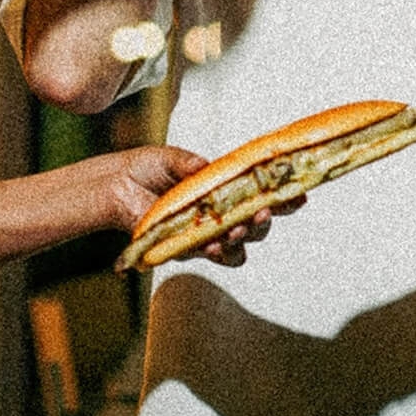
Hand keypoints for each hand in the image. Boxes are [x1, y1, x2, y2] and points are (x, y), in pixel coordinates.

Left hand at [110, 145, 305, 267]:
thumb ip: (192, 165)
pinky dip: (214, 250)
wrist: (115, 186)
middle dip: (265, 221)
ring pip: (238, 247)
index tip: (300, 194)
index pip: (260, 197)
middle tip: (266, 210)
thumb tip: (210, 167)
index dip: (282, 199)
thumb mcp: (173, 159)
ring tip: (239, 227)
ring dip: (243, 238)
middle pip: (256, 227)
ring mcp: (204, 235)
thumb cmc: (146, 169)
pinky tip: (214, 243)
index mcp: (224, 191)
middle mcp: (219, 216)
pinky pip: (207, 256)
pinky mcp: (184, 249)